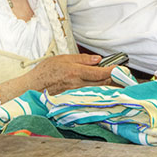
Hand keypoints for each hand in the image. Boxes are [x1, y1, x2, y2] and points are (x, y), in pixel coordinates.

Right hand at [0, 53, 114, 101]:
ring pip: (98, 89)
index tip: (122, 69)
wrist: (32, 87)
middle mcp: (78, 84)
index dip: (113, 71)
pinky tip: (104, 88)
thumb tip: (97, 60)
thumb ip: (81, 59)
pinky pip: (91, 93)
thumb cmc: (45, 72)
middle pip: (102, 83)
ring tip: (117, 80)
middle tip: (124, 74)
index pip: (100, 73)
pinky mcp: (75, 98)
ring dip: (109, 85)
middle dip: (115, 79)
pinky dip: (99, 90)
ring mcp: (77, 93)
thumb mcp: (63, 59)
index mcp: (76, 73)